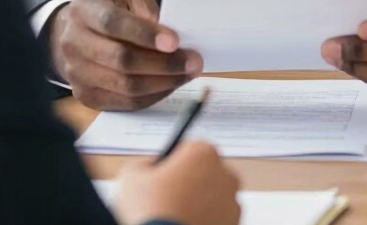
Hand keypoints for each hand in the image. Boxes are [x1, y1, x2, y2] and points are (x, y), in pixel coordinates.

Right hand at [49, 0, 201, 110]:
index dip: (145, 34)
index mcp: (85, 11)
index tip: (175, 41)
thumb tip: (169, 38)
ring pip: (124, 85)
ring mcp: (76, 73)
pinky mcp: (86, 95)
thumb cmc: (109, 10)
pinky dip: (152, 95)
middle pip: (121, 59)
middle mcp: (74, 43)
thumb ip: (146, 11)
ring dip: (162, 82)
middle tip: (193, 61)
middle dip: (163, 63)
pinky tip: (169, 84)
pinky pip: (124, 102)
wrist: (75, 32)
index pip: (114, 23)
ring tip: (187, 74)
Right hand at [116, 141, 240, 224]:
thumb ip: (143, 162)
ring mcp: (232, 200)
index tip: (162, 176)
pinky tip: (187, 223)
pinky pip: (219, 216)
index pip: (187, 148)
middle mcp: (225, 172)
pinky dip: (207, 219)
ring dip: (199, 201)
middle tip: (167, 199)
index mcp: (203, 152)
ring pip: (213, 195)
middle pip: (203, 170)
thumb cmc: (153, 212)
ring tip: (176, 215)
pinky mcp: (234, 223)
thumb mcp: (131, 176)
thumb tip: (150, 165)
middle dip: (188, 181)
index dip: (172, 162)